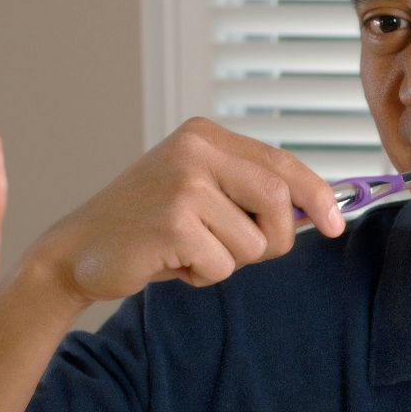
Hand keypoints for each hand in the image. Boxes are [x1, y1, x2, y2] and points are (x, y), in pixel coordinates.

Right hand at [27, 118, 345, 303]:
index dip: (317, 195)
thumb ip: (249, 194)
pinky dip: (204, 276)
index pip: (282, 162)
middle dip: (274, 239)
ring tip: (189, 252)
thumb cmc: (145, 229)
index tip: (333, 224)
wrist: (77, 252)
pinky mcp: (173, 221)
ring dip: (230, 262)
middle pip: (278, 200)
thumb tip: (317, 212)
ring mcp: (182, 183)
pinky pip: (223, 265)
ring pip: (254, 242)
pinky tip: (170, 263)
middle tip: (243, 254)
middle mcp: (195, 149)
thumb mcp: (200, 194)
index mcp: (204, 135)